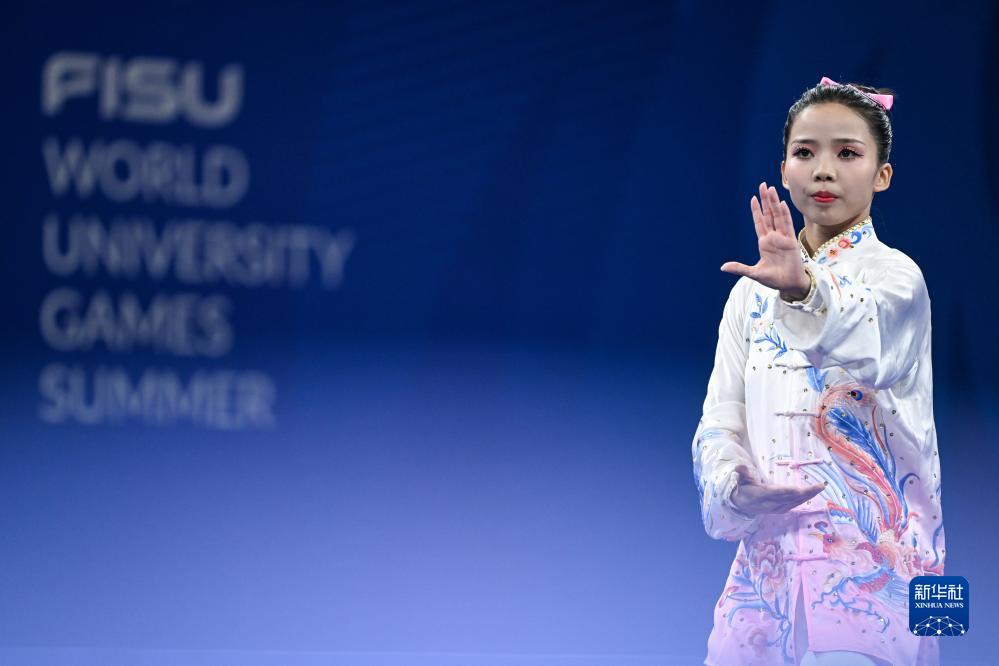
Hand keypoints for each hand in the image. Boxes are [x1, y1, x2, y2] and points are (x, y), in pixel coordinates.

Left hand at [721, 182, 809, 297]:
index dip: (756, 211)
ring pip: (778, 216)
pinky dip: (785, 214)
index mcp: (764, 243)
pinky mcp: (791, 241)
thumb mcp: (754, 273)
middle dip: (765, 201)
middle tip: (763, 185)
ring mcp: (783, 238)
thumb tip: (723, 267)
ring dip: (774, 203)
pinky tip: (782, 204)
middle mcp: (773, 237)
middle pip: (769, 215)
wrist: (789, 285)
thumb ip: (740, 268)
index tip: (753, 198)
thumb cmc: (774, 279)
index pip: (759, 223)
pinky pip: (787, 225)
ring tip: (771, 189)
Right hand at [729, 464, 825, 515]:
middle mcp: (770, 504)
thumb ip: (742, 473)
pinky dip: (804, 499)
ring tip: (820, 488)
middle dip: (805, 492)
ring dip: (808, 496)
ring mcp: (776, 508)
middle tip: (820, 486)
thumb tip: (738, 467)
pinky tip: (812, 494)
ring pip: (795, 502)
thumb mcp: (740, 479)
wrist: (742, 505)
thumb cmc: (743, 488)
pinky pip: (794, 504)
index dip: (787, 492)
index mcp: (760, 495)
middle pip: (790, 498)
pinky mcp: (781, 509)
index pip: (776, 494)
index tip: (798, 489)